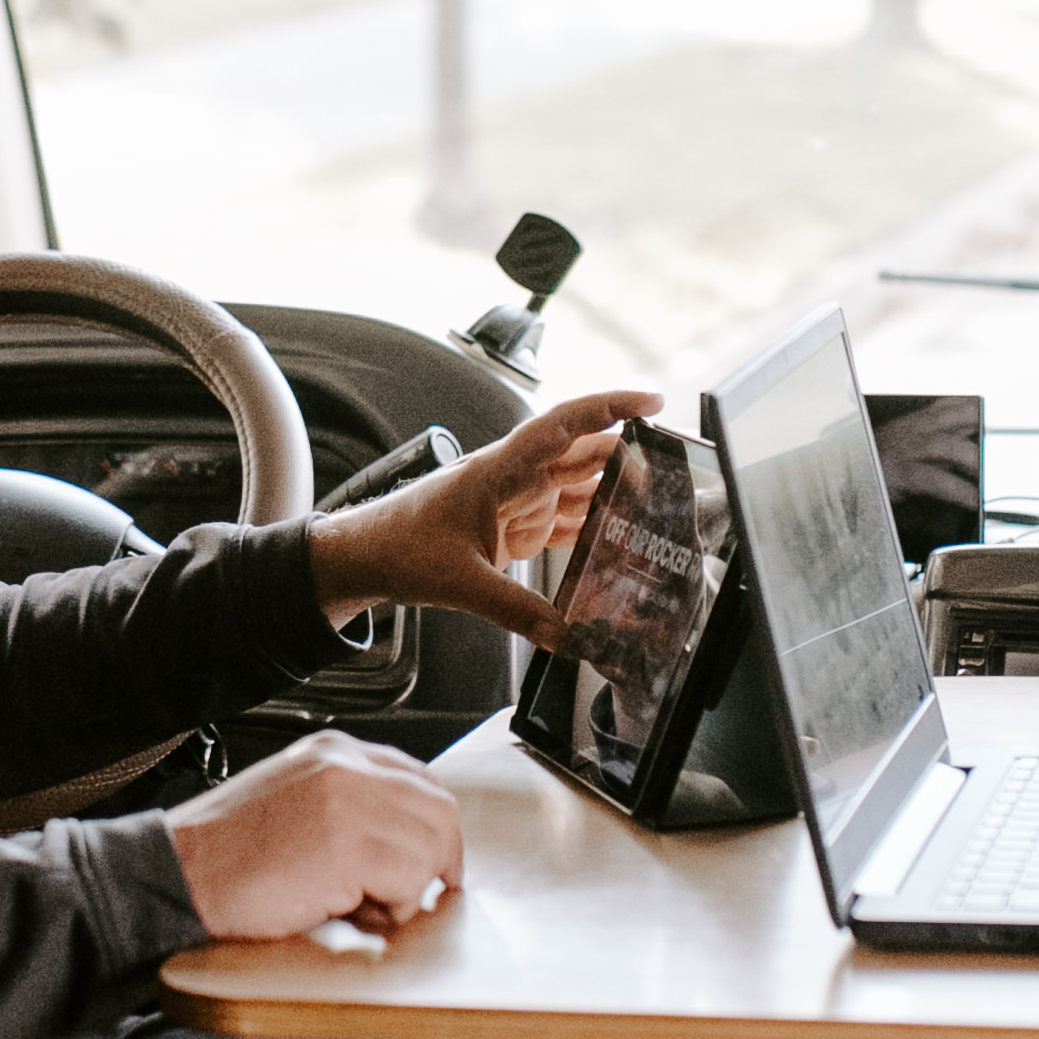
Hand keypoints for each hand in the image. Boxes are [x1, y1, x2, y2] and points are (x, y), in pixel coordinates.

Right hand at [167, 731, 468, 941]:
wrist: (178, 872)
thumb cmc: (222, 853)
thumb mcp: (292, 802)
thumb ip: (347, 805)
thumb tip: (400, 843)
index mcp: (333, 752)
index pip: (418, 778)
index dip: (432, 826)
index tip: (433, 859)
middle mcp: (346, 767)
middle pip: (437, 811)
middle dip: (432, 861)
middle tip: (404, 898)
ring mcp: (349, 801)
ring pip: (430, 848)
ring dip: (406, 890)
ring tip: (360, 907)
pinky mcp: (348, 846)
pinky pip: (409, 882)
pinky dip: (391, 910)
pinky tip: (349, 912)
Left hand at [310, 390, 657, 647]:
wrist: (363, 556)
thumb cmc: (398, 548)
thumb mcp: (459, 584)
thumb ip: (515, 611)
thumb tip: (565, 636)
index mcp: (500, 470)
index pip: (563, 425)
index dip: (609, 408)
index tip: (651, 403)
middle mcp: (513, 477)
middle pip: (581, 451)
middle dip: (627, 451)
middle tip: (675, 461)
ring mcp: (514, 500)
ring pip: (575, 484)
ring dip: (613, 489)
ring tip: (658, 498)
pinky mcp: (511, 526)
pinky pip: (561, 517)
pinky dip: (590, 525)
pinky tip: (615, 535)